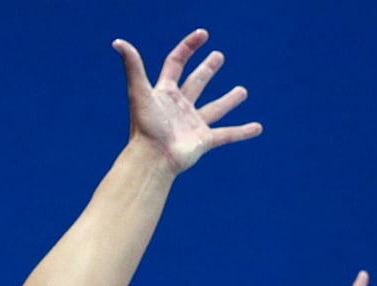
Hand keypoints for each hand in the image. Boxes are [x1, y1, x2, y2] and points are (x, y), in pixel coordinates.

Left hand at [113, 29, 262, 173]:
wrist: (152, 160)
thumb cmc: (145, 127)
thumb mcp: (139, 93)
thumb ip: (133, 66)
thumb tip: (118, 42)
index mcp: (164, 93)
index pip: (175, 64)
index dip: (188, 48)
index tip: (203, 34)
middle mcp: (179, 107)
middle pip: (195, 83)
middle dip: (207, 70)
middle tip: (218, 56)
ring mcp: (192, 124)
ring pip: (214, 109)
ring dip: (228, 100)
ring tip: (242, 91)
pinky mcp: (203, 141)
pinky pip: (227, 134)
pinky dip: (242, 132)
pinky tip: (258, 127)